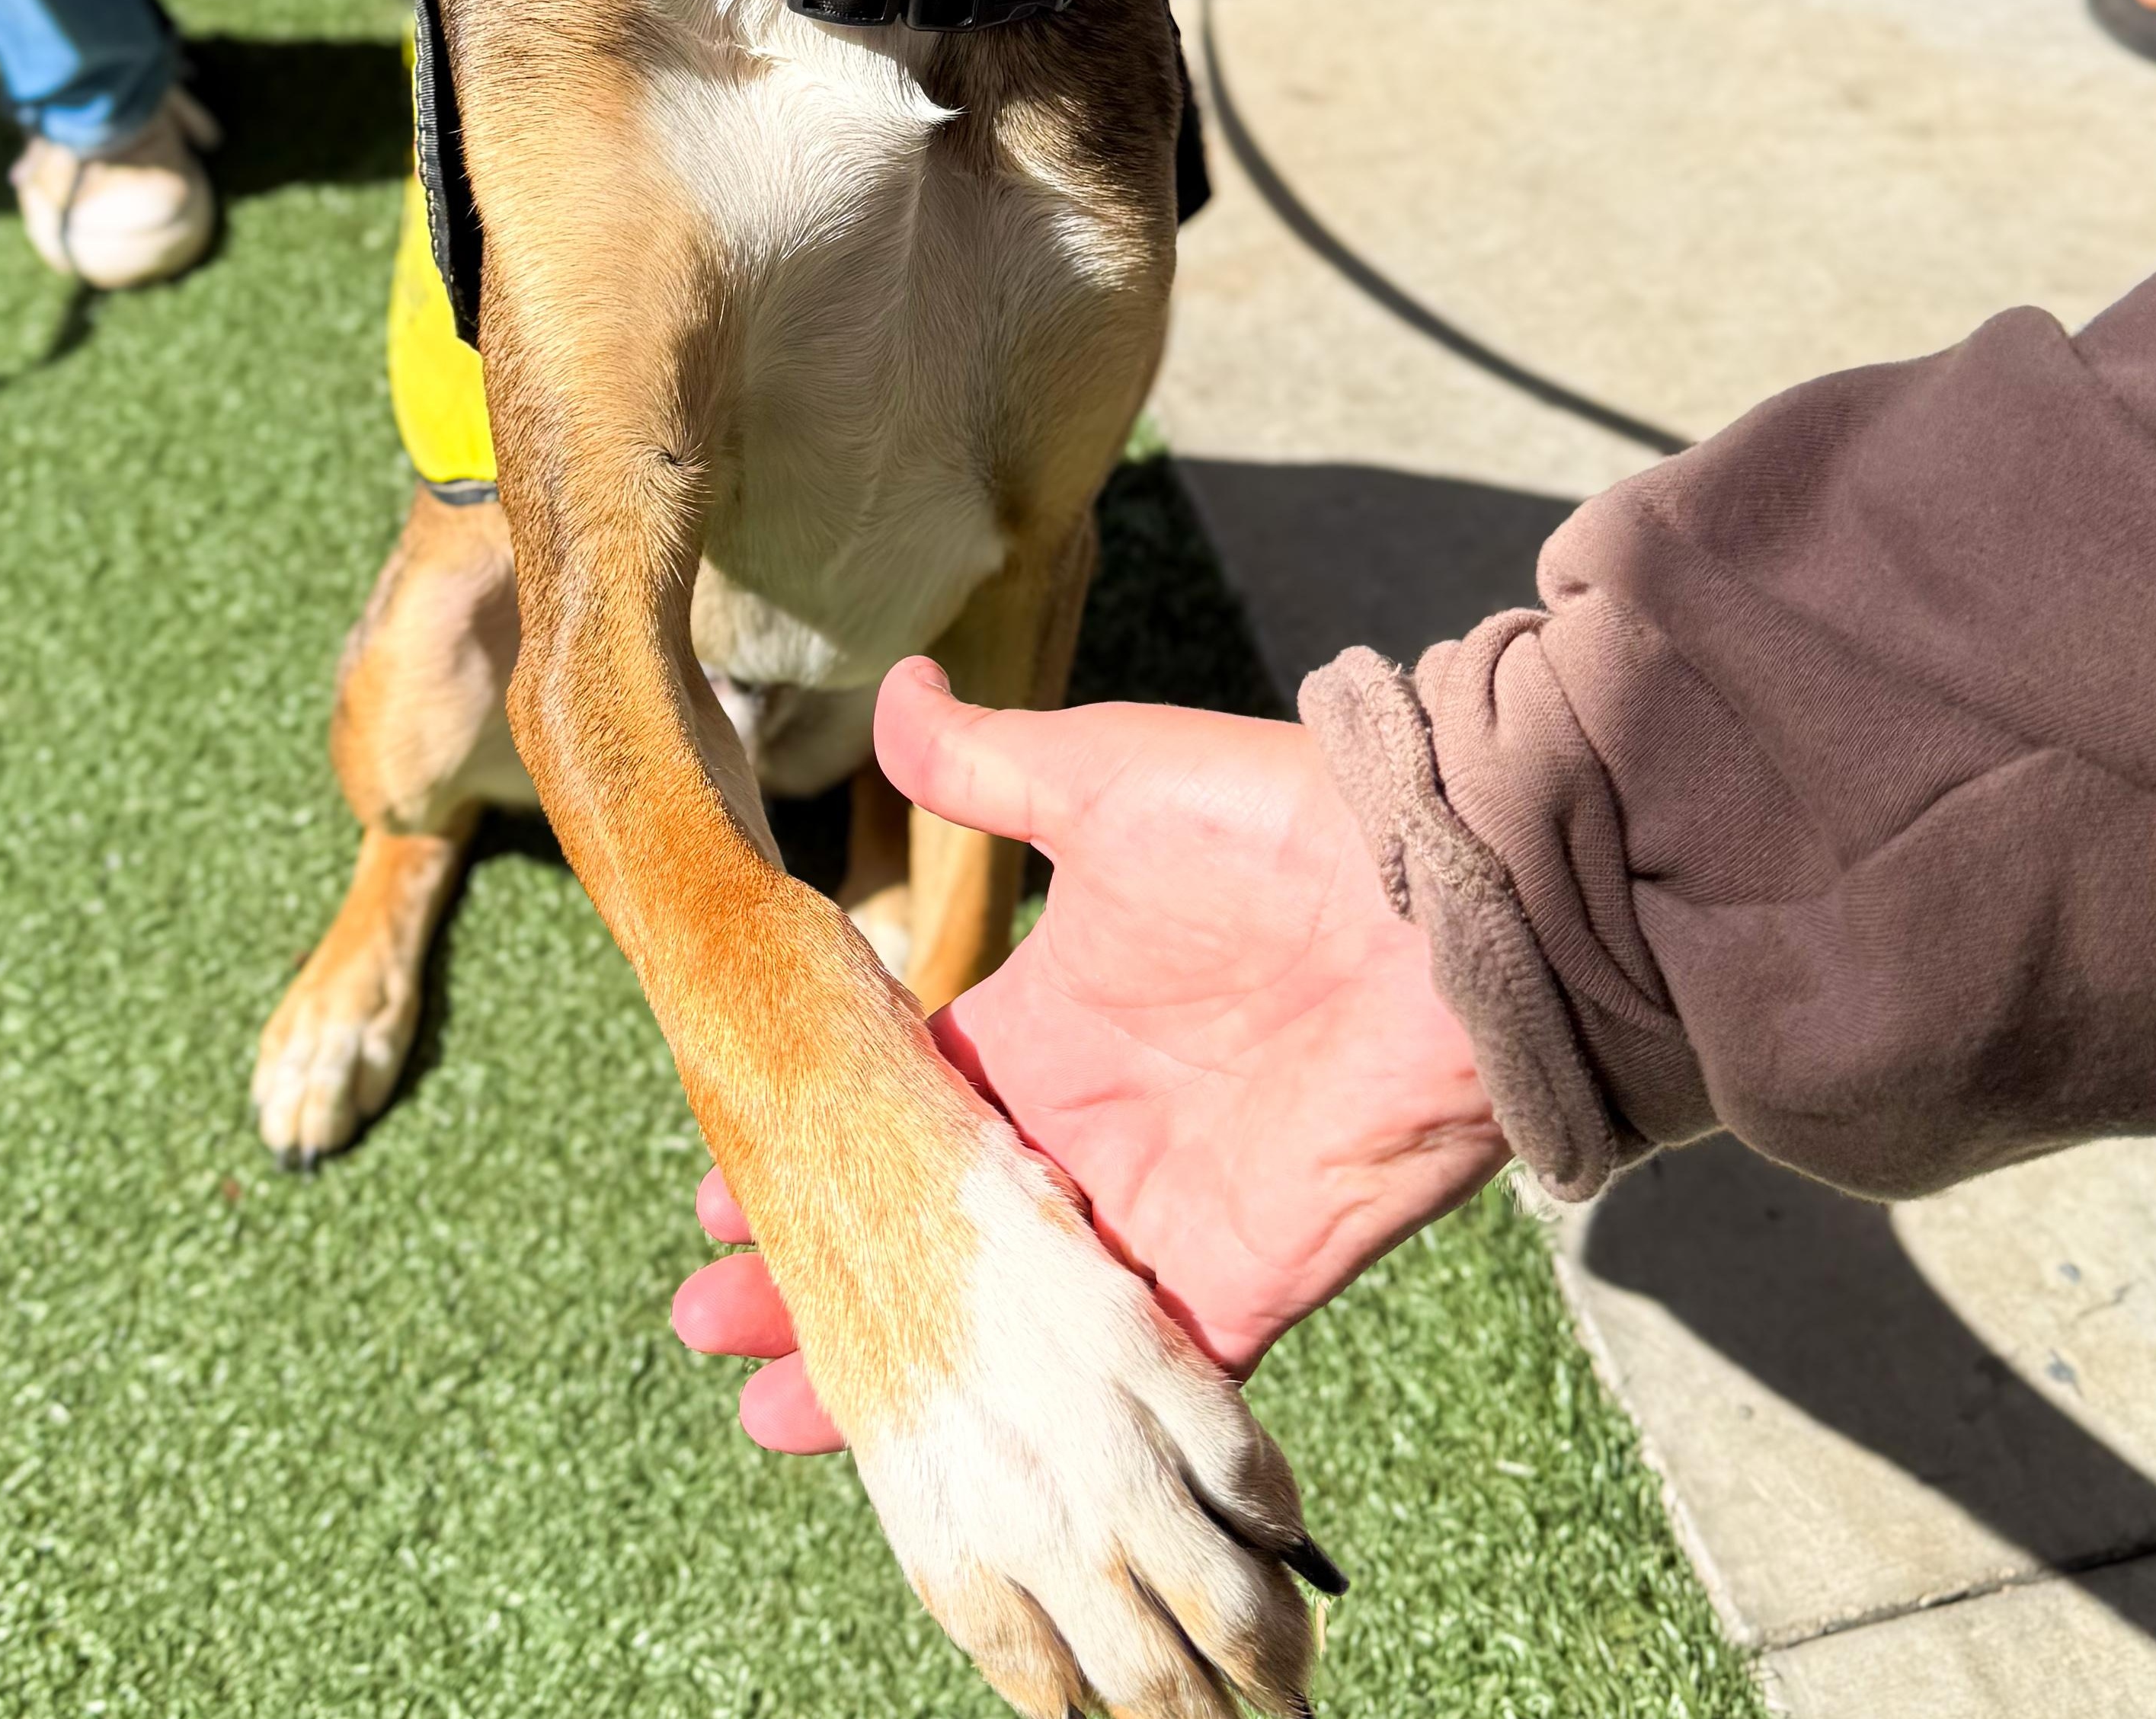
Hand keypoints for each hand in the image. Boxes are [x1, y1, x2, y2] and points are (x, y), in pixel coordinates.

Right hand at [672, 657, 1508, 1450]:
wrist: (1450, 902)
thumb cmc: (1279, 823)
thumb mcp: (1108, 781)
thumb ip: (988, 766)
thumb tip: (893, 688)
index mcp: (1042, 1021)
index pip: (899, 1099)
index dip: (814, 1140)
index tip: (717, 1188)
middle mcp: (1081, 1130)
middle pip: (928, 1226)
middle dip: (823, 1269)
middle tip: (705, 1321)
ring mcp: (1151, 1219)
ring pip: (1001, 1323)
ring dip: (897, 1364)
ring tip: (771, 1408)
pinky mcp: (1231, 1288)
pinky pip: (1125, 1384)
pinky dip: (1042, 1428)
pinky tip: (953, 1468)